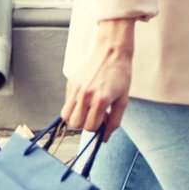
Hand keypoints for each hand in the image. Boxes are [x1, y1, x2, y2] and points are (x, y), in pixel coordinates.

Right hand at [64, 19, 134, 140]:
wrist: (111, 51)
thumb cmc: (121, 75)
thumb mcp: (123, 100)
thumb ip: (114, 121)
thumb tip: (103, 138)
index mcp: (100, 101)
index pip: (90, 128)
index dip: (97, 127)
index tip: (103, 120)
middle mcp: (85, 96)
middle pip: (75, 124)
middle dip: (85, 124)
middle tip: (94, 115)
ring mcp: (76, 89)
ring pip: (65, 116)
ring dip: (76, 117)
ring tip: (87, 109)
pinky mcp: (71, 82)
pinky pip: (67, 102)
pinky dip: (74, 105)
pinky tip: (86, 96)